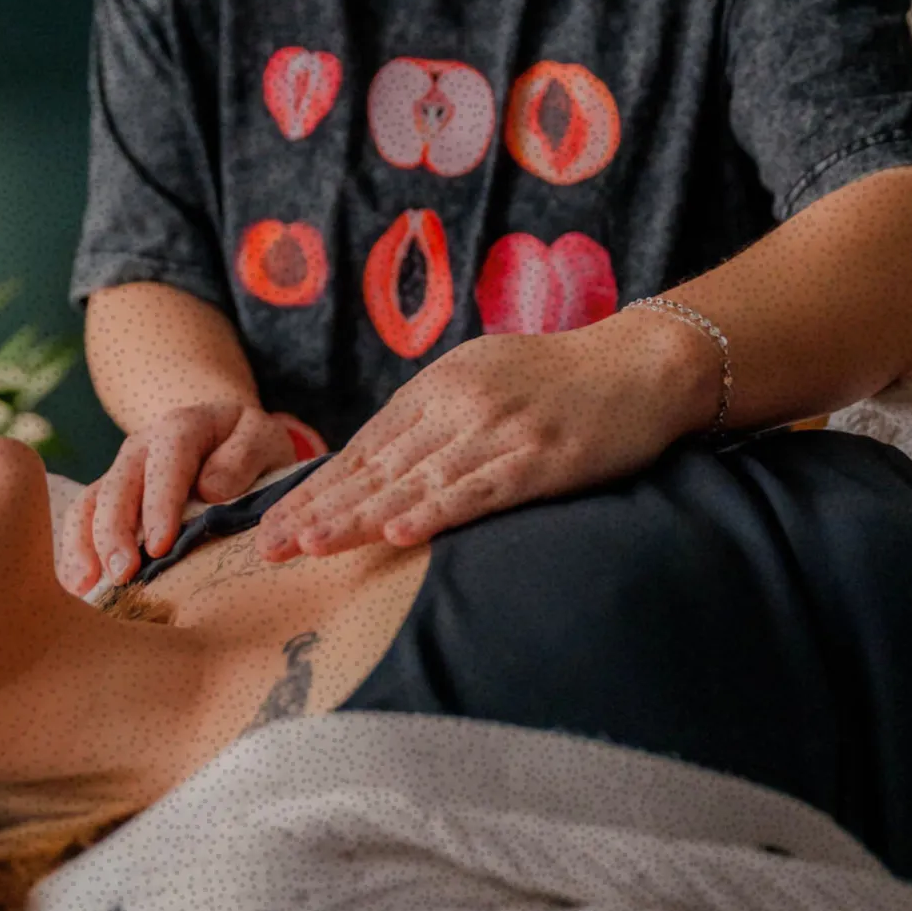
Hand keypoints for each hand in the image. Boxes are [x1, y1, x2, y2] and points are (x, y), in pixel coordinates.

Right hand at [56, 400, 296, 594]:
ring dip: (86, 544)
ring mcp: (121, 471)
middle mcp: (142, 447)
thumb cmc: (248, 444)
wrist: (227, 436)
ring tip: (88, 585)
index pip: (166, 463)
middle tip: (124, 574)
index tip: (161, 546)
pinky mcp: (109, 497)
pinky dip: (76, 549)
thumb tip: (211, 490)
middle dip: (116, 531)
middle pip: (119, 485)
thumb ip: (245, 455)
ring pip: (91, 502)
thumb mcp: (263, 436)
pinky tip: (79, 584)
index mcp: (182, 428)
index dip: (160, 504)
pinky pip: (82, 518)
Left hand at [248, 315, 713, 562]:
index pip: (366, 447)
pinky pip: (480, 491)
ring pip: (416, 482)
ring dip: (359, 518)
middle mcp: (460, 405)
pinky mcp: (541, 458)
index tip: (273, 523)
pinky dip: (436, 513)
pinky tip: (399, 533)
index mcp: (441, 385)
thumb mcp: (486, 376)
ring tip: (310, 547)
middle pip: (377, 467)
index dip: (317, 488)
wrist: (644, 362)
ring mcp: (499, 431)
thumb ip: (437, 412)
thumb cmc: (563, 376)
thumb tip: (386, 460)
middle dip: (319, 509)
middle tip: (268, 548)